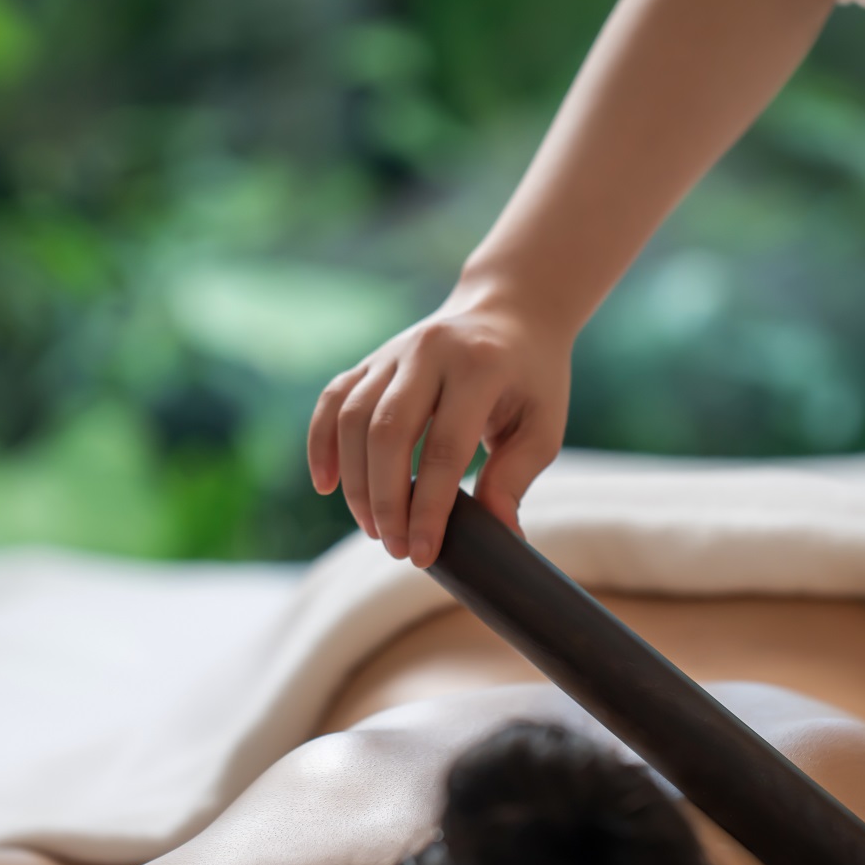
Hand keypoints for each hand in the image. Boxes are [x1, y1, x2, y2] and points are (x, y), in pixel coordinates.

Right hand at [307, 289, 572, 566]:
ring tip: (373, 527)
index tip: (423, 554)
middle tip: (394, 546)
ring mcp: (395, 351)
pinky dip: (321, 442)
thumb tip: (500, 537)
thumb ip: (515, 477)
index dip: (430, 508)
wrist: (510, 310)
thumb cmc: (532, 378)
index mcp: (480, 365)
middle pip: (389, 433)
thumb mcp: (542, 425)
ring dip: (355, 481)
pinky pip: (333, 399)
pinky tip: (325, 485)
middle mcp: (430, 351)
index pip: (445, 449)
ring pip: (353, 418)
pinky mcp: (372, 358)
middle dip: (386, 500)